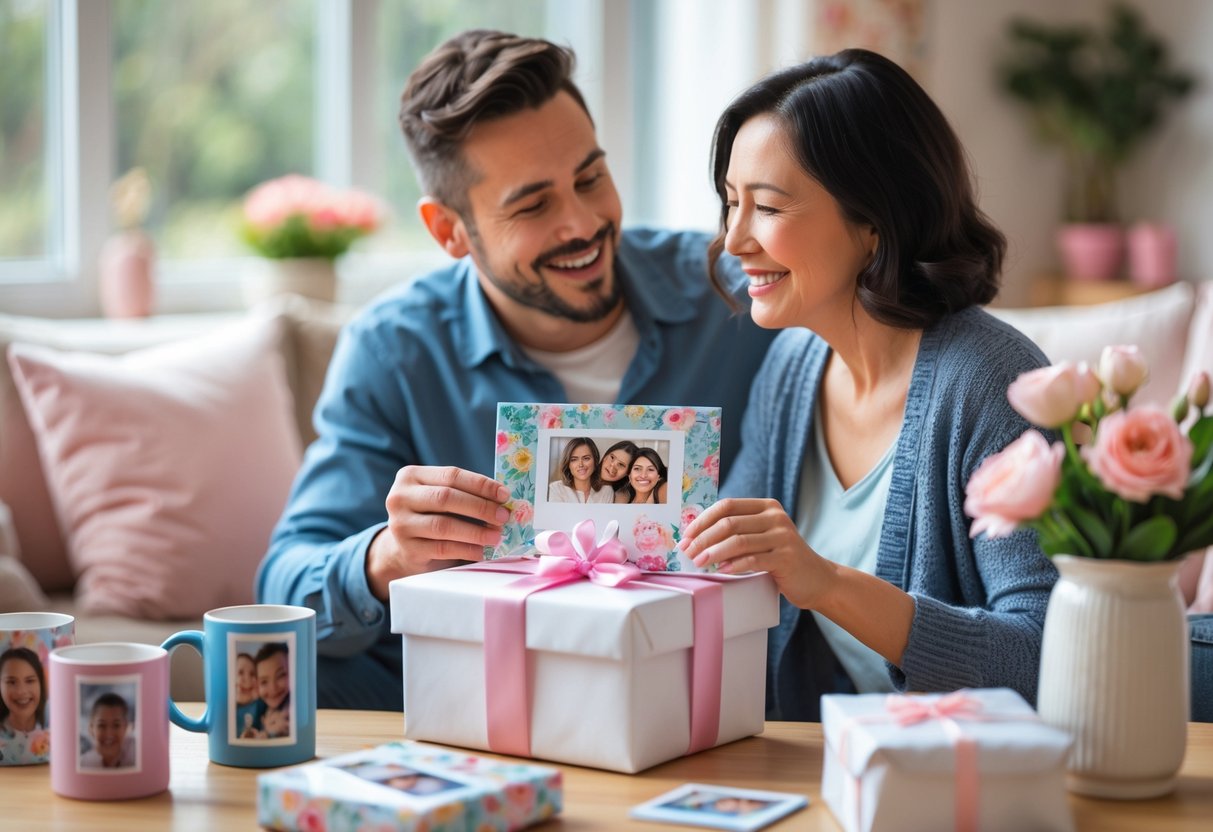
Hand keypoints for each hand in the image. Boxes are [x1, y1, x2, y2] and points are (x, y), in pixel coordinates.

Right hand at [366, 466, 509, 599]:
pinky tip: (482, 551)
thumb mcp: (438, 497)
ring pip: (444, 525)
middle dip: (480, 507)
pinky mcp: (408, 549)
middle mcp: (400, 497)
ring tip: (496, 535)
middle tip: (503, 516)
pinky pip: (442, 548)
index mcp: (410, 475)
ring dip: (476, 531)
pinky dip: (466, 549)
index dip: (480, 484)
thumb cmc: (430, 516)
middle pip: (446, 498)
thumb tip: (502, 498)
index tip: (504, 494)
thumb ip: (463, 492)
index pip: (451, 475)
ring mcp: (400, 524)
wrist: (402, 547)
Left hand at [678, 498, 834, 608]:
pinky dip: (734, 565)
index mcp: (766, 507)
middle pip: (729, 523)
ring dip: (714, 552)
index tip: (686, 536)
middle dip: (703, 538)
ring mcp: (783, 536)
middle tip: (688, 553)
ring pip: (739, 541)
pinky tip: (721, 571)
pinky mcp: (787, 557)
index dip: (703, 520)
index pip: (727, 506)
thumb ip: (738, 532)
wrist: (817, 579)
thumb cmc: (781, 560)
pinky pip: (753, 559)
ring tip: (699, 563)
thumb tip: (696, 538)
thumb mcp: (761, 538)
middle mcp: (776, 517)